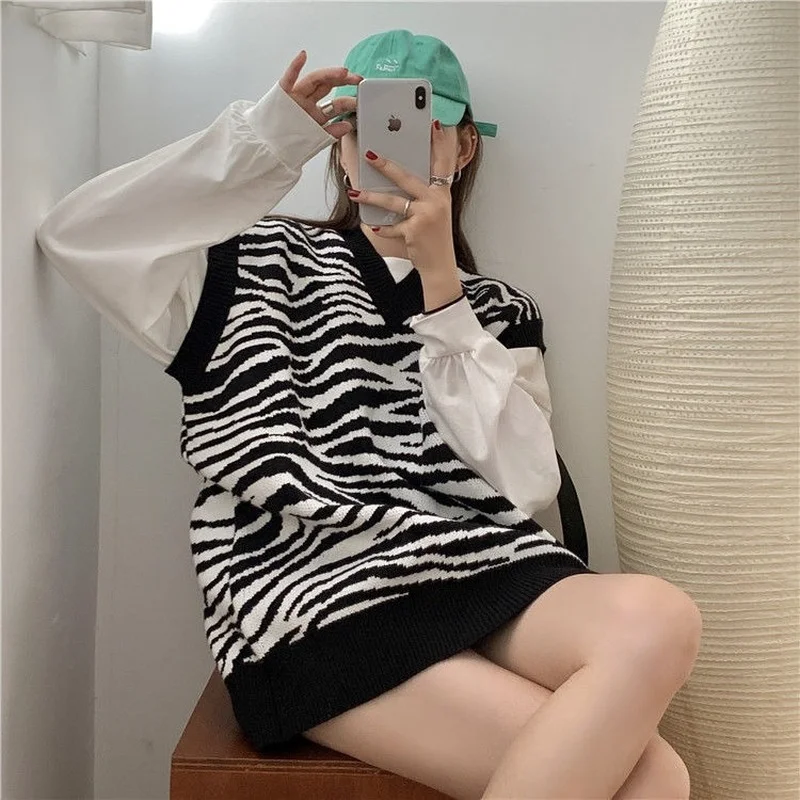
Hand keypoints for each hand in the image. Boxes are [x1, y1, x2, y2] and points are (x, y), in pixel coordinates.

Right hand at [278, 50, 361, 139]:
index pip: (335, 103)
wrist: (266, 153)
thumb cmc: (287, 148)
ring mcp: (295, 98)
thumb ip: (331, 133)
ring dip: (329, 74)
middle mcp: (306, 103)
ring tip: (343, 72)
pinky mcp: (281, 95)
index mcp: (315, 115)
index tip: (361, 96)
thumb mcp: (315, 141)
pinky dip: (294, 67)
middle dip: (343, 81)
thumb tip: (348, 125)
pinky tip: (303, 56)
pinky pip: (287, 79)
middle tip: (358, 79)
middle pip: (327, 87)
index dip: (348, 98)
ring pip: (313, 81)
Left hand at [347, 120, 458, 274]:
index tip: (434, 123)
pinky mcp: (415, 230)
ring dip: (371, 197)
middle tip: (369, 154)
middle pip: (407, 177)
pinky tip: (374, 227)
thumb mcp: (434, 211)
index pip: (443, 162)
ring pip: (393, 201)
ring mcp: (426, 215)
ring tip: (355, 192)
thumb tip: (396, 178)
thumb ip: (422, 194)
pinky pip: (392, 226)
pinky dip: (382, 228)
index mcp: (442, 192)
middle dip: (386, 166)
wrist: (441, 265)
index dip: (440, 142)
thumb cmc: (434, 236)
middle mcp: (437, 200)